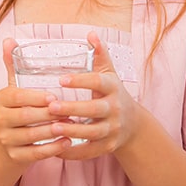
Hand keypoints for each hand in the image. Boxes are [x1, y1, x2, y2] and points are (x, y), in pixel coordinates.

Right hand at [0, 37, 72, 163]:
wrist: (10, 140)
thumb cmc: (19, 107)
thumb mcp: (16, 86)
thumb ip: (14, 64)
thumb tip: (8, 40)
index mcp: (0, 98)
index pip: (17, 95)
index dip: (36, 96)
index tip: (55, 96)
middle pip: (25, 116)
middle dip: (48, 114)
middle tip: (69, 111)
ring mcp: (6, 139)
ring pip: (31, 136)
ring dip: (53, 131)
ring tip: (72, 126)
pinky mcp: (14, 156)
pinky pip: (35, 154)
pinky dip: (52, 148)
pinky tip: (67, 142)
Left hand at [46, 32, 139, 158]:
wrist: (133, 125)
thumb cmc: (112, 94)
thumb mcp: (109, 74)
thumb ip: (99, 55)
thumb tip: (91, 33)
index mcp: (113, 88)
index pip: (98, 82)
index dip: (81, 81)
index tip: (61, 79)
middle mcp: (115, 109)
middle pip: (95, 110)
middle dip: (73, 109)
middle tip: (51, 107)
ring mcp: (113, 129)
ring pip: (93, 132)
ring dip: (73, 131)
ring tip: (52, 128)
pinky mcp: (109, 147)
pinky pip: (91, 151)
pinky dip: (74, 152)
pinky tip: (56, 149)